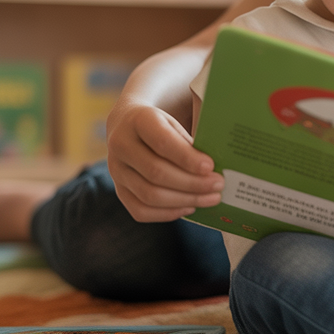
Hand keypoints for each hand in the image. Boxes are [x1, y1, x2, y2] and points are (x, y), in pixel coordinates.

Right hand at [106, 101, 224, 221]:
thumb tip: (215, 169)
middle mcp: (121, 145)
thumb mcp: (177, 119)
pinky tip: (189, 207)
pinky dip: (167, 213)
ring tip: (210, 198)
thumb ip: (192, 139)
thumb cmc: (163, 124)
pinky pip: (140, 210)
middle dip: (192, 183)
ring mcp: (116, 170)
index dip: (187, 158)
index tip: (210, 167)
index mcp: (138, 120)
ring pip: (149, 195)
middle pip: (156, 172)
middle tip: (218, 185)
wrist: (129, 126)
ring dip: (184, 200)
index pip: (162, 142)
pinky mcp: (119, 190)